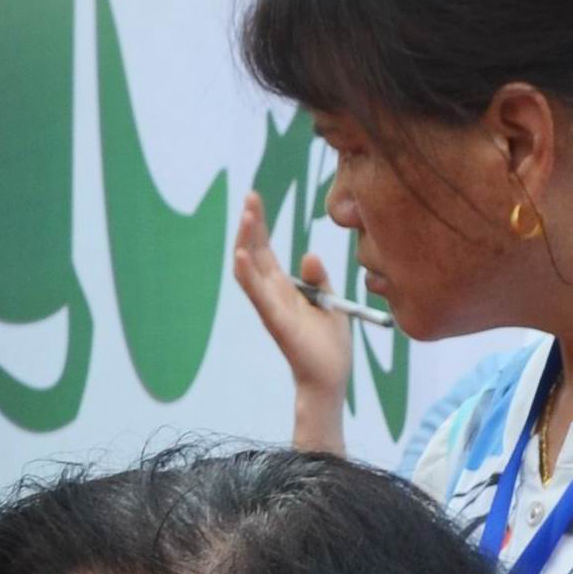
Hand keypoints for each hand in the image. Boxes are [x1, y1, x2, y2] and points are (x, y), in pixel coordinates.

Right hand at [231, 189, 352, 453]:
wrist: (331, 379)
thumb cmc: (330, 345)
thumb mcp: (330, 302)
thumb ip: (319, 279)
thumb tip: (309, 254)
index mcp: (284, 288)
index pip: (265, 250)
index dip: (259, 224)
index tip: (254, 197)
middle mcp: (272, 295)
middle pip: (255, 253)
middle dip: (251, 223)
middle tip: (249, 194)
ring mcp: (271, 307)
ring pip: (251, 269)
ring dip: (245, 241)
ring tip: (245, 214)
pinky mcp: (277, 322)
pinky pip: (258, 296)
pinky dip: (248, 274)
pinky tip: (241, 254)